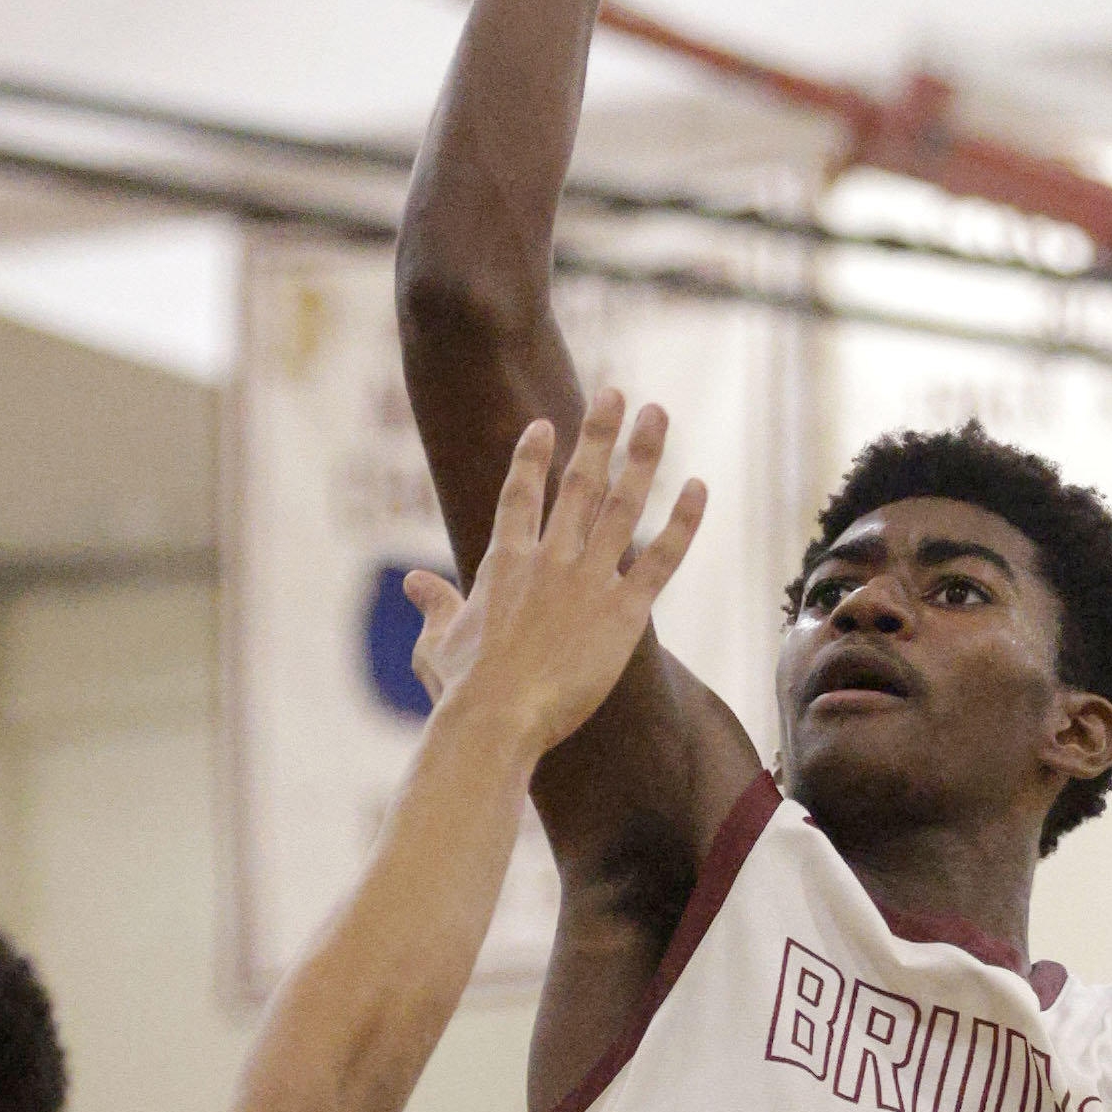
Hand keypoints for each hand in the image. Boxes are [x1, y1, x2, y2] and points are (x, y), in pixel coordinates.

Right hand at [402, 391, 706, 756]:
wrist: (495, 718)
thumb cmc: (462, 690)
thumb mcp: (436, 643)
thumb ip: (434, 605)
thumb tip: (414, 583)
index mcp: (504, 562)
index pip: (519, 494)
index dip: (531, 456)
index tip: (544, 424)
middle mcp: (549, 559)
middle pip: (579, 482)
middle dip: (598, 433)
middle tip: (615, 393)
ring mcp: (588, 581)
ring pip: (622, 504)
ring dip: (641, 455)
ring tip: (656, 414)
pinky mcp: (623, 612)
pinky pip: (661, 558)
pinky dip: (682, 521)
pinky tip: (698, 485)